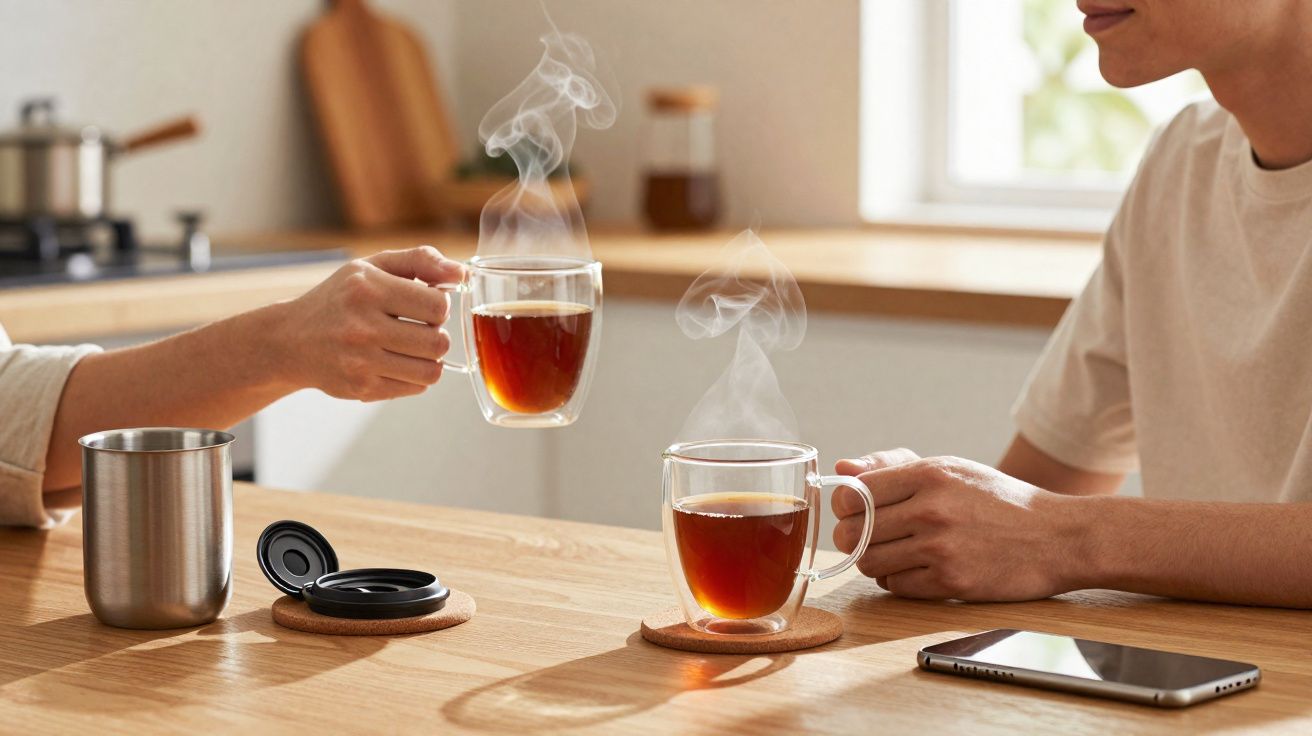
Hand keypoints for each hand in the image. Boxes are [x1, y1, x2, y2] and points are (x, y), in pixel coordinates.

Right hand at [273, 246, 464, 400]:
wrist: (290, 340)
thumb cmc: (340, 299)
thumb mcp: (373, 267)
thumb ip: (421, 261)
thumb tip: (461, 274)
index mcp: (367, 289)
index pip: (437, 305)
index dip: (438, 306)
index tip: (424, 305)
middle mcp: (362, 327)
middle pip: (438, 342)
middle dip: (436, 334)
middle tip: (418, 328)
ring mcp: (360, 362)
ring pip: (432, 370)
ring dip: (429, 358)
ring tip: (410, 347)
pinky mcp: (362, 389)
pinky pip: (415, 387)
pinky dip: (414, 375)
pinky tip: (395, 361)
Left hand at [832, 452, 1077, 600]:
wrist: (1058, 537)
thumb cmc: (998, 500)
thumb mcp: (951, 469)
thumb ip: (893, 467)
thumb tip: (843, 467)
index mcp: (928, 474)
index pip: (853, 493)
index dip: (845, 505)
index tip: (853, 510)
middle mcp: (931, 509)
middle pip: (854, 531)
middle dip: (853, 536)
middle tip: (868, 535)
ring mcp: (940, 548)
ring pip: (869, 562)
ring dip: (872, 560)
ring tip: (893, 552)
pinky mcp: (951, 582)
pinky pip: (895, 585)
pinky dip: (896, 579)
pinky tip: (914, 569)